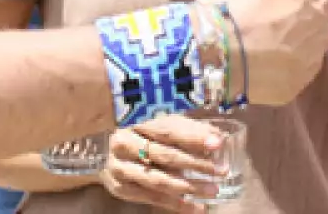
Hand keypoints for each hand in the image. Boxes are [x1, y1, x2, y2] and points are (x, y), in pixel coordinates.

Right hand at [97, 117, 226, 209]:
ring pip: (158, 180)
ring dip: (189, 187)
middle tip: (221, 171)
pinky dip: (176, 204)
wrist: (106, 153)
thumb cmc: (143, 137)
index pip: (168, 130)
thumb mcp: (163, 126)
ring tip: (212, 190)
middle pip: (165, 155)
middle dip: (196, 164)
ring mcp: (120, 167)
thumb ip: (189, 131)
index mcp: (136, 122)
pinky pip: (151, 198)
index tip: (217, 144)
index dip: (194, 137)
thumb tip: (218, 138)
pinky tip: (196, 207)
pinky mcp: (120, 188)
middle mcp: (124, 143)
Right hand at [212, 0, 327, 105]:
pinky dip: (269, 68)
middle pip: (303, 18)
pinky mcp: (289, 90)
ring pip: (294, 46)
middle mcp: (323, 34)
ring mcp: (307, 65)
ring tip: (247, 34)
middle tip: (251, 11)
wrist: (221, 49)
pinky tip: (248, 58)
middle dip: (283, 15)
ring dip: (277, 41)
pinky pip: (283, 74)